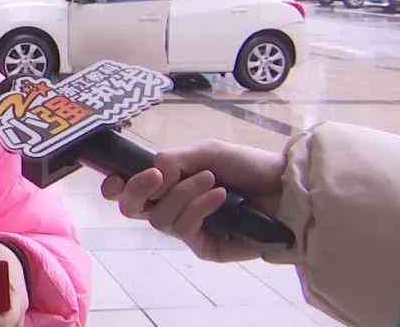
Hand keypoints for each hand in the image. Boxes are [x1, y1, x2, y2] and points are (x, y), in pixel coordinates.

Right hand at [100, 139, 284, 261]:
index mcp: (166, 184)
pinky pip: (185, 228)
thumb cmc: (246, 166)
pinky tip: (219, 196)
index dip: (114, 186)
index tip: (114, 180)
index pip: (129, 189)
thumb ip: (172, 160)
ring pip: (159, 218)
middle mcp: (171, 207)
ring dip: (183, 195)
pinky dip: (199, 207)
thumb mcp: (205, 152)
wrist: (286, 188)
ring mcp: (186, 229)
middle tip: (155, 177)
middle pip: (132, 209)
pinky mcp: (203, 247)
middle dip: (136, 191)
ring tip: (210, 180)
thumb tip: (151, 175)